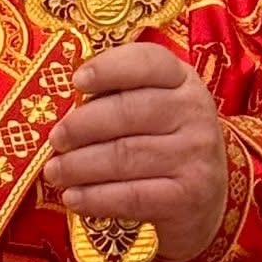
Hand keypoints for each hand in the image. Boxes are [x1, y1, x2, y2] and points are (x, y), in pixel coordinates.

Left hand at [42, 43, 227, 261]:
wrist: (208, 198)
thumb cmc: (164, 141)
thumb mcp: (154, 107)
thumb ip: (117, 97)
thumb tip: (61, 105)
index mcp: (182, 80)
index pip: (147, 62)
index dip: (109, 68)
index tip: (76, 81)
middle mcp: (194, 112)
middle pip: (128, 112)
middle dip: (82, 126)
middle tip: (54, 139)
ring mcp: (195, 155)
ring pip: (125, 156)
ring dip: (80, 166)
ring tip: (54, 172)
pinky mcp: (189, 197)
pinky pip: (132, 196)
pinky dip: (96, 198)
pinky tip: (73, 198)